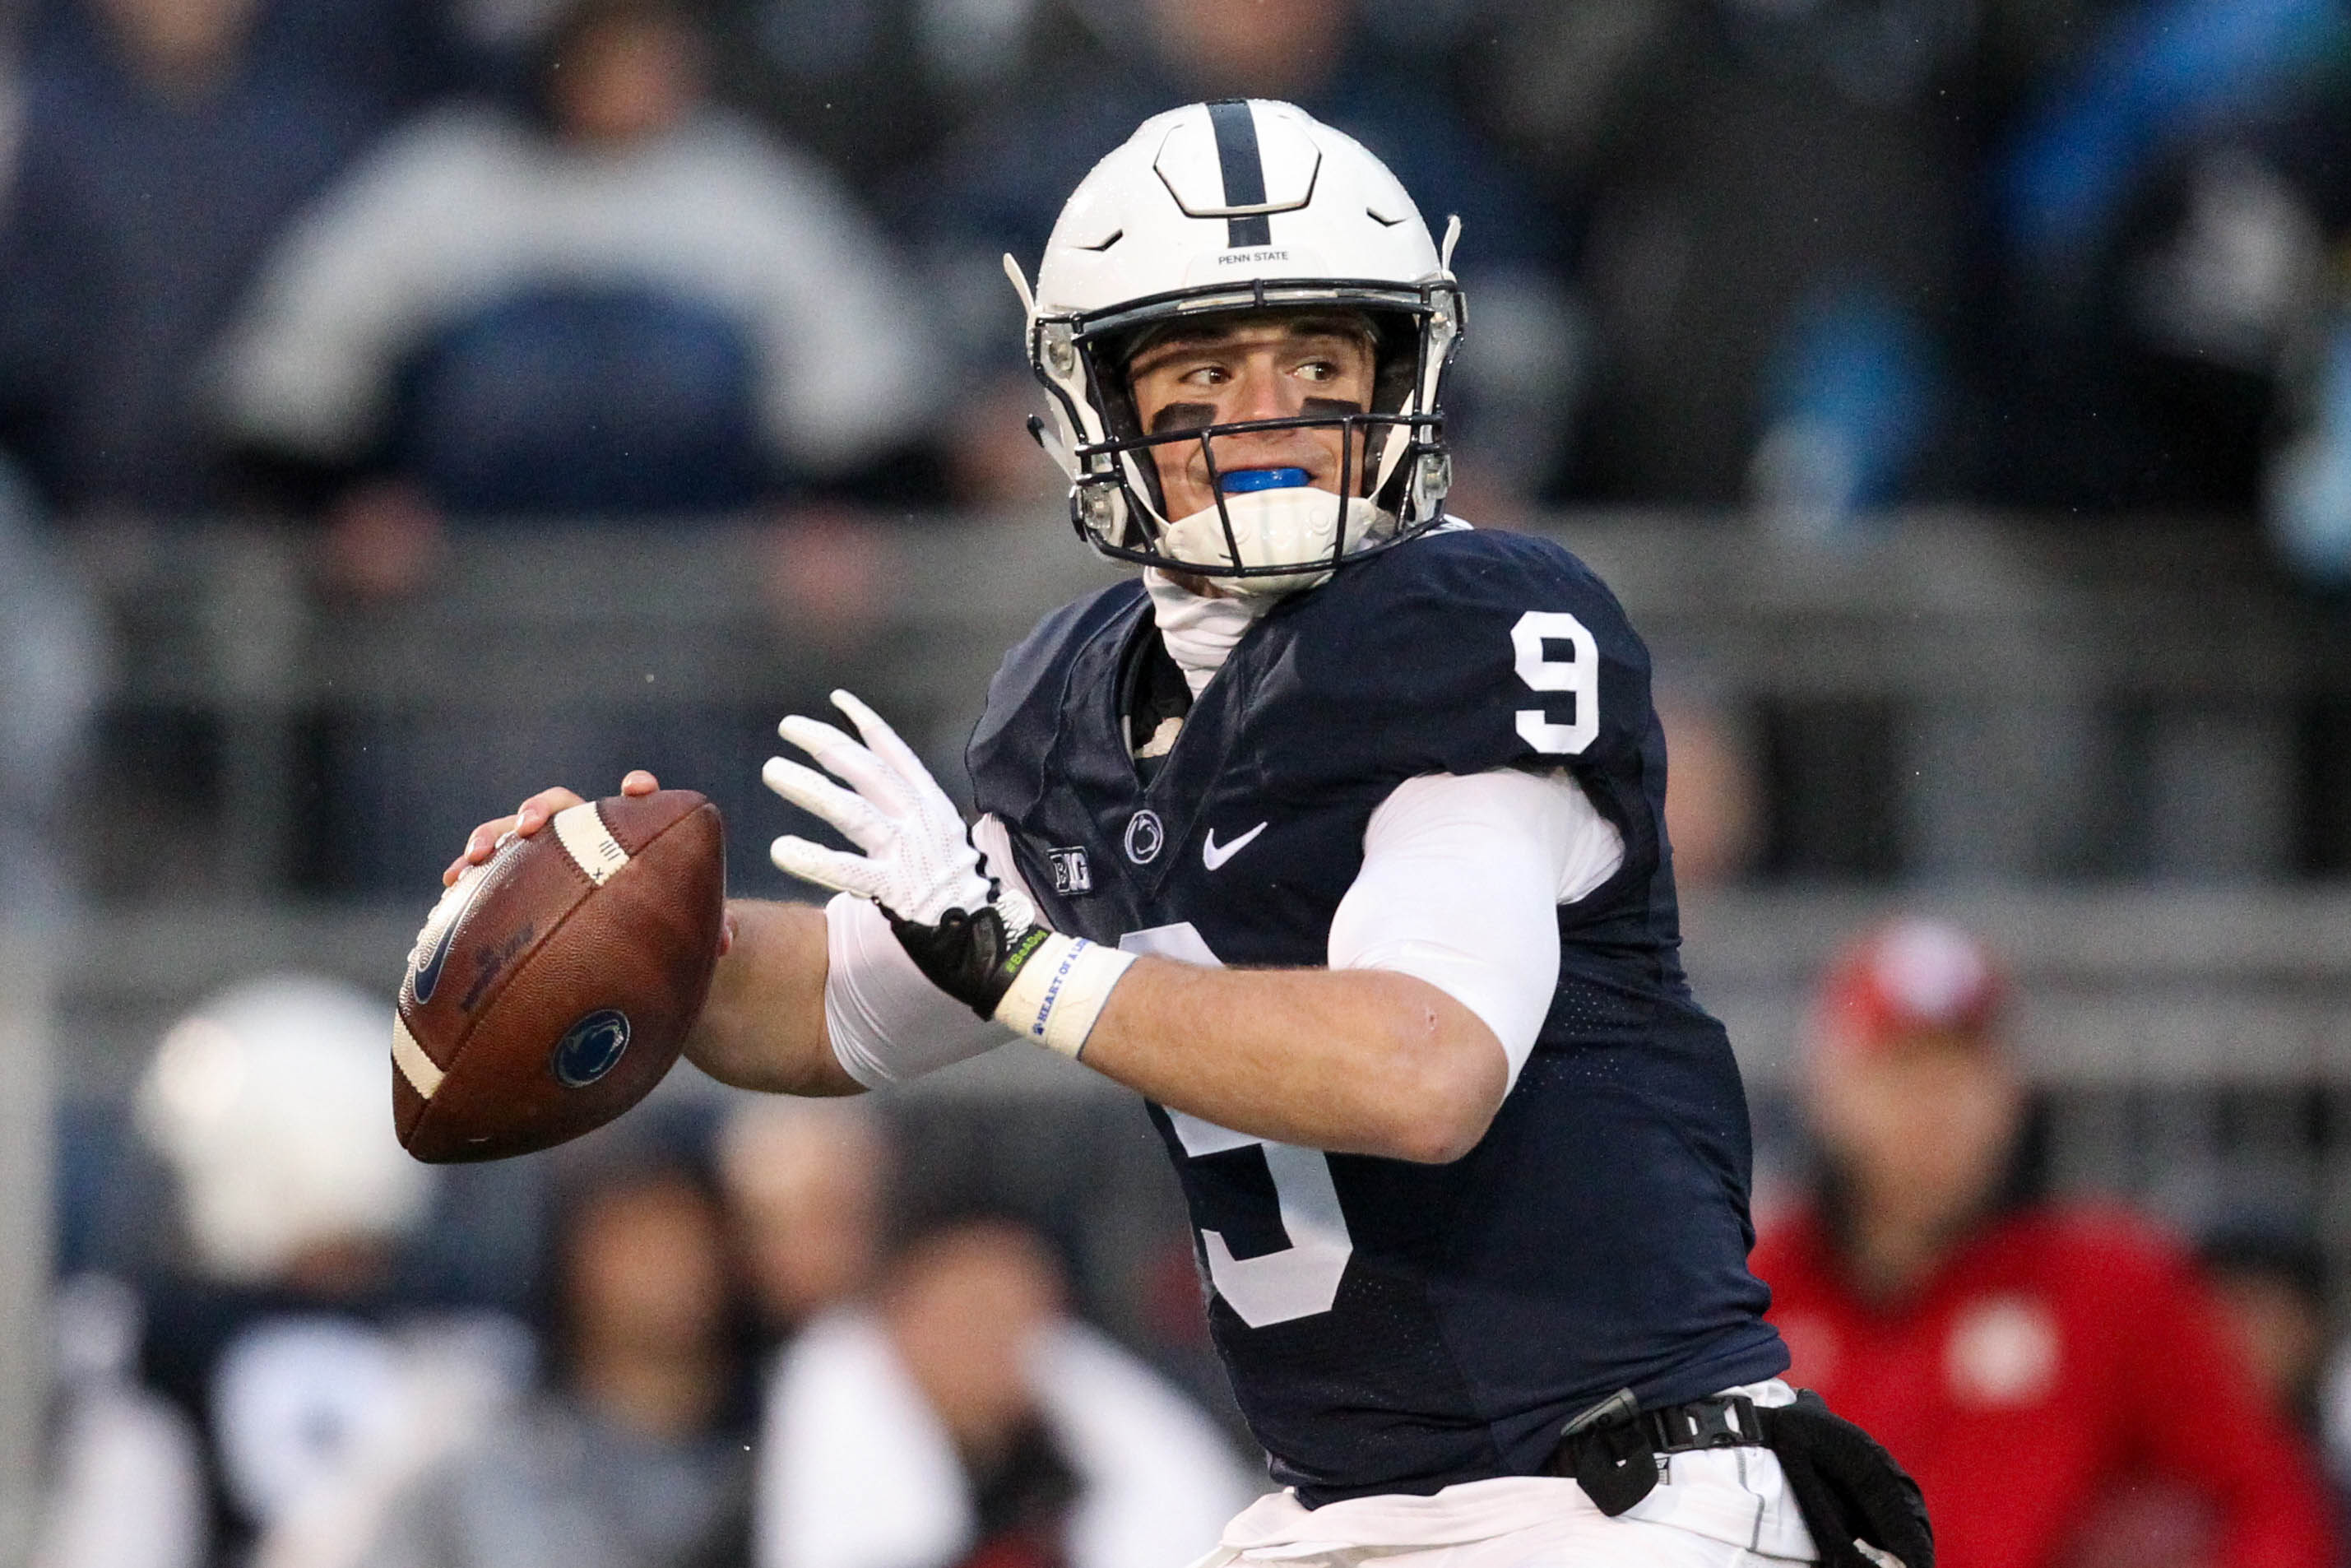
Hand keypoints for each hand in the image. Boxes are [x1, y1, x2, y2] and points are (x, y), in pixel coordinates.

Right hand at [441, 772, 736, 952]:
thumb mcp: (685, 930)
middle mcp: (580, 838)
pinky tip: (447, 893)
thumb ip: (709, 926)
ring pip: (511, 834)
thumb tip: (725, 940)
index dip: (636, 789)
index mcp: (624, 838)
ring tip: (471, 859)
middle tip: (529, 827)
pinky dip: (466, 878)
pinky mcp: (514, 883)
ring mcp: (542, 857)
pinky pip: (485, 874)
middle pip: (558, 806)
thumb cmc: (660, 928)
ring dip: (491, 837)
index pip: (632, 802)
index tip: (637, 788)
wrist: (626, 950)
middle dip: (540, 809)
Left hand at [764, 690, 1045, 1017]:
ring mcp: (908, 853)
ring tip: (772, 771)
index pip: (897, 754)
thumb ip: (913, 814)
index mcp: (933, 805)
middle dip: (827, 744)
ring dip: (810, 789)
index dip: (867, 725)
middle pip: (867, 772)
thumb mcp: (945, 837)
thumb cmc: (958, 887)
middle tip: (788, 726)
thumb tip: (881, 792)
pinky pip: (847, 870)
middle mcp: (920, 821)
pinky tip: (781, 848)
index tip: (838, 700)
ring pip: (852, 812)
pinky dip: (813, 858)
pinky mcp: (895, 888)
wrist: (986, 936)